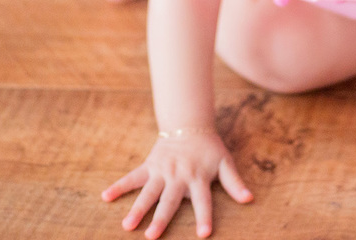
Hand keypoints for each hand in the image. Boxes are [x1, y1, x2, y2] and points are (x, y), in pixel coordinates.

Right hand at [103, 131, 252, 238]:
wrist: (189, 125)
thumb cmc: (209, 148)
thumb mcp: (225, 162)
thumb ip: (235, 183)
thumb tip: (250, 199)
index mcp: (198, 178)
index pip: (203, 201)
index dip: (204, 217)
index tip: (203, 234)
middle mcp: (178, 176)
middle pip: (168, 201)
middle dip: (160, 219)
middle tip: (151, 237)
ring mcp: (161, 171)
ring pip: (147, 192)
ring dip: (137, 208)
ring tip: (127, 225)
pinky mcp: (149, 166)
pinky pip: (132, 177)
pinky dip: (119, 186)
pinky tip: (105, 196)